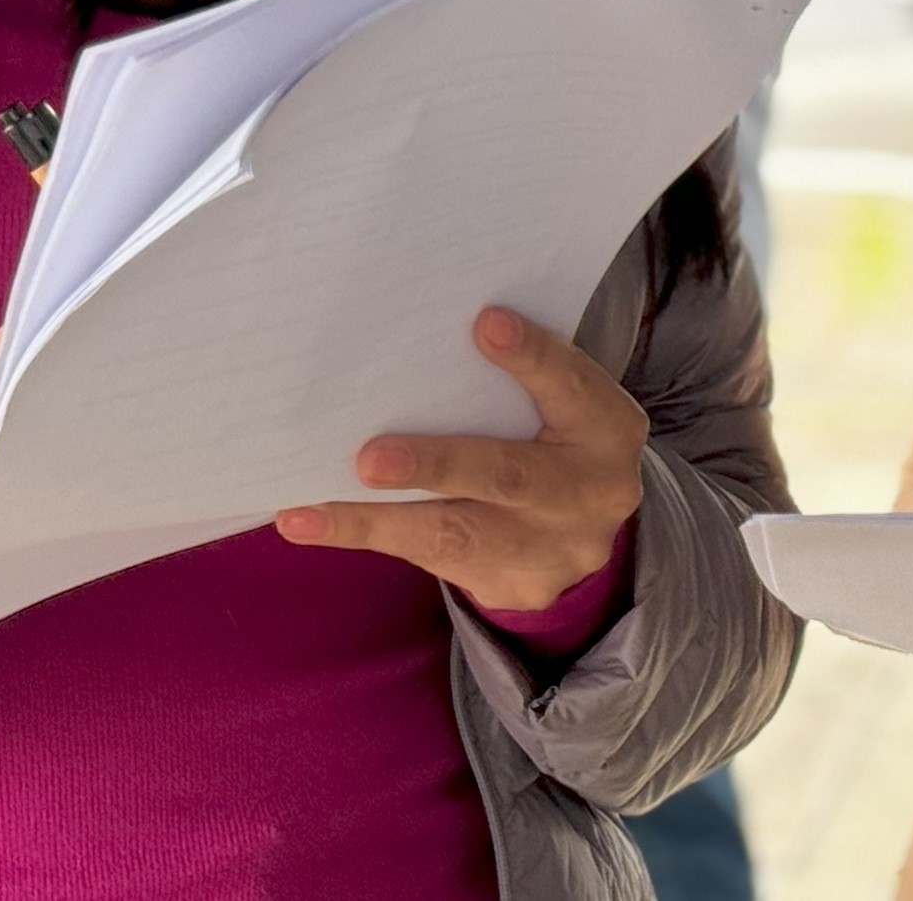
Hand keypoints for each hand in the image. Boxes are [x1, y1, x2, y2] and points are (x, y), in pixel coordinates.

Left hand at [275, 307, 647, 612]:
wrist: (586, 534)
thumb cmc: (552, 438)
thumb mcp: (560, 403)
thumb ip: (517, 377)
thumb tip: (414, 337)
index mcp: (606, 428)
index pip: (571, 385)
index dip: (532, 358)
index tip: (485, 323)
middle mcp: (589, 494)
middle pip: (508, 477)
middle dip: (436, 466)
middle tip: (370, 460)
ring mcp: (553, 551)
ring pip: (455, 538)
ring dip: (375, 521)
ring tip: (306, 513)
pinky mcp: (513, 589)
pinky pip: (432, 563)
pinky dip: (370, 536)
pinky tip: (311, 523)